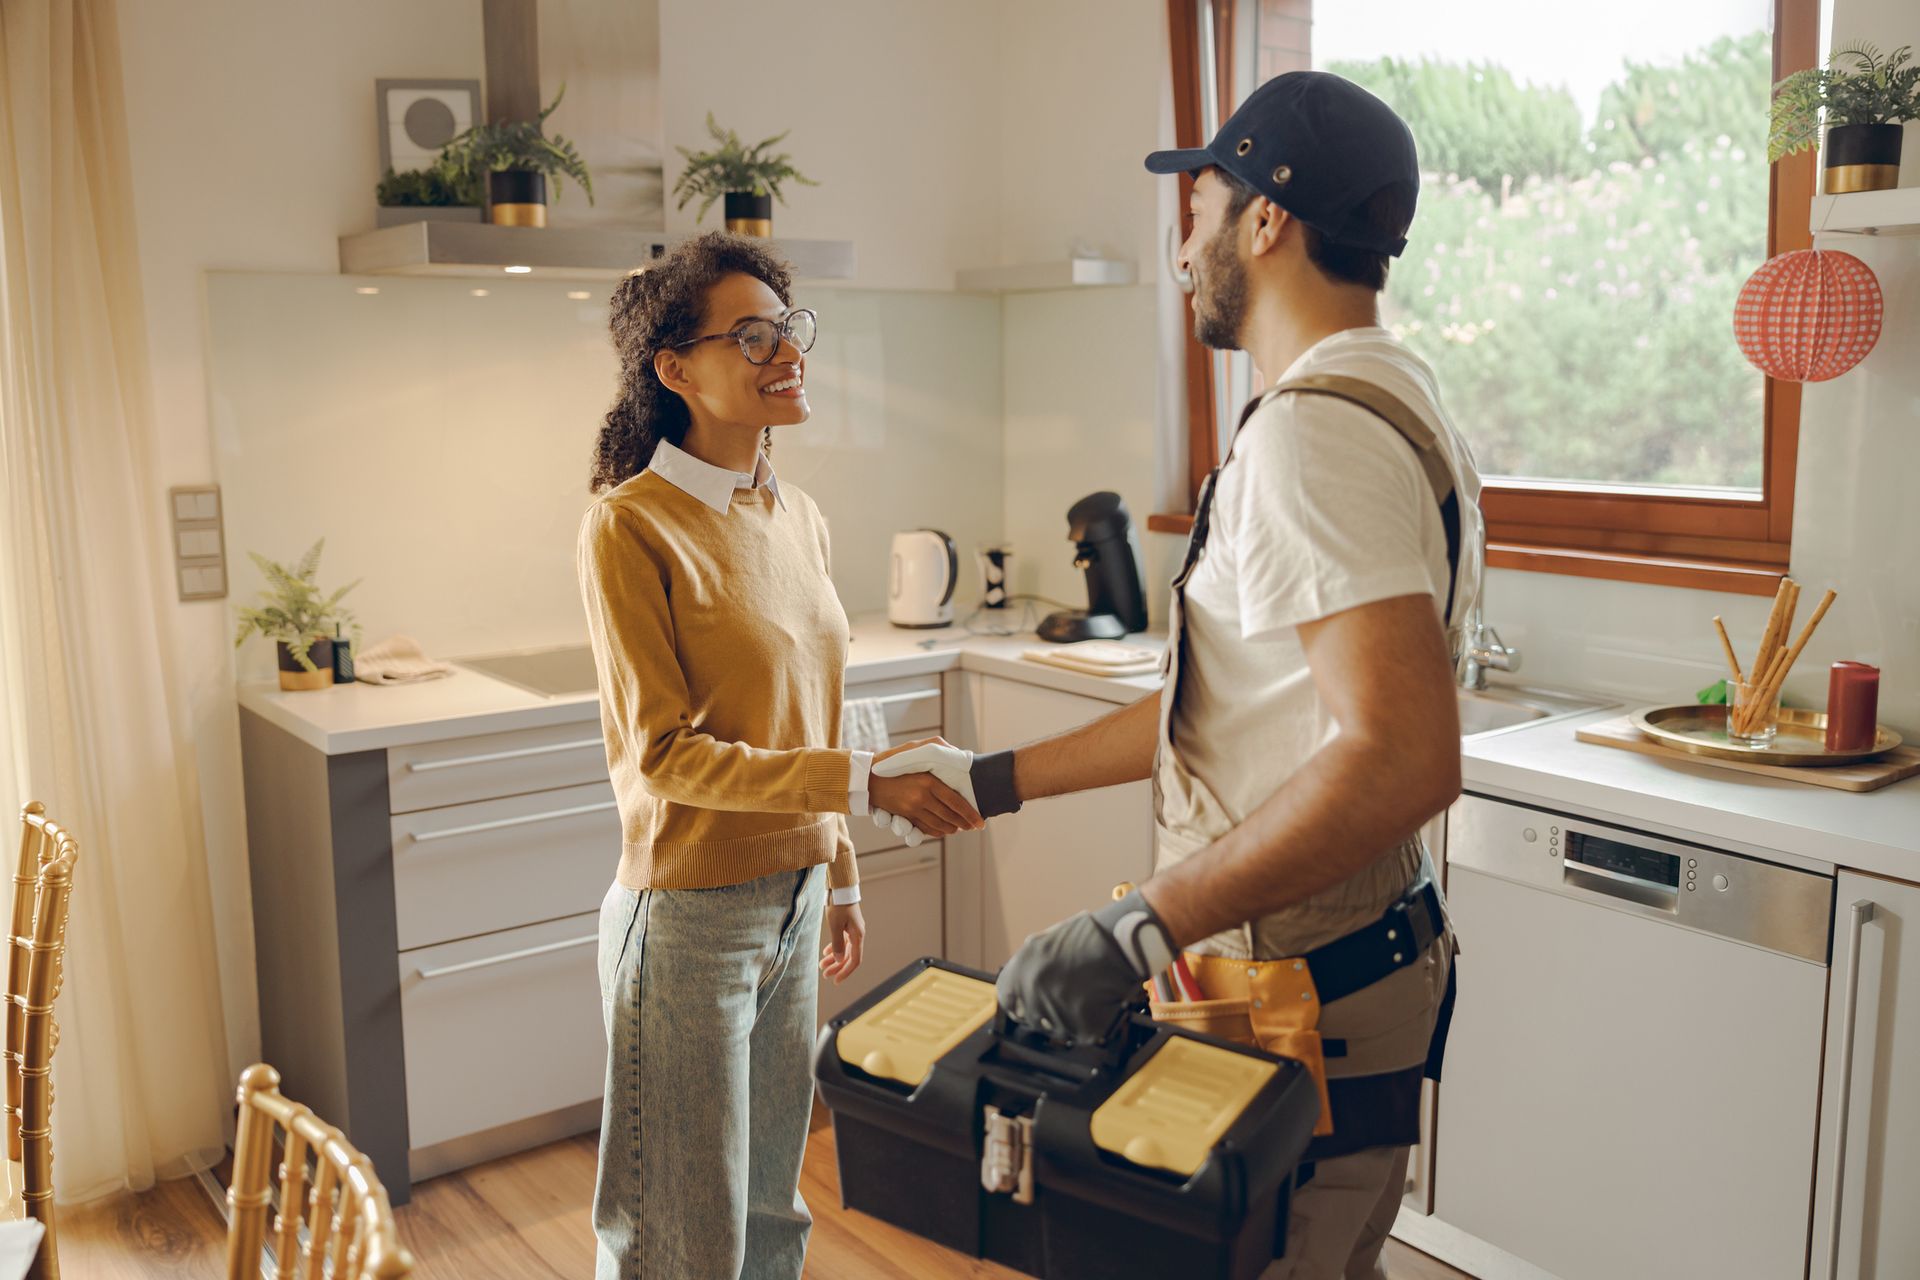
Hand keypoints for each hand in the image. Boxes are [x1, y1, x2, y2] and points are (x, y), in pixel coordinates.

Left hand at [820, 901, 865, 983]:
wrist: (841, 887)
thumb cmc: (838, 905)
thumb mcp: (835, 925)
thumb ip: (837, 944)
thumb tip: (838, 960)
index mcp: (857, 936)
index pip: (854, 960)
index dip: (845, 972)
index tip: (836, 981)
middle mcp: (857, 935)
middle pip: (849, 957)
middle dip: (837, 967)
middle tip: (825, 975)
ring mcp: (853, 930)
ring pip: (845, 949)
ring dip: (834, 958)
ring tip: (821, 966)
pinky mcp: (847, 925)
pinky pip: (842, 941)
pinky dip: (835, 948)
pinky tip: (826, 953)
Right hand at [871, 740, 979, 843]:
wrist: (868, 777)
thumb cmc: (895, 759)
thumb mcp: (915, 748)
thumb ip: (939, 748)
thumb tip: (961, 754)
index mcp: (928, 781)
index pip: (956, 802)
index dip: (971, 814)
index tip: (980, 821)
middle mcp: (921, 797)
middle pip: (950, 817)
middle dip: (965, 824)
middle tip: (974, 826)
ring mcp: (912, 809)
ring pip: (939, 826)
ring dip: (952, 829)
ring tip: (961, 828)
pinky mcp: (905, 816)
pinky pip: (926, 829)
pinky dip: (938, 831)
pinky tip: (944, 829)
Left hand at [994, 888, 1173, 1045]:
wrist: (1125, 940)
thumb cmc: (1091, 936)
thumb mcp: (1047, 942)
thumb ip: (1029, 967)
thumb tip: (1021, 986)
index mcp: (1022, 969)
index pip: (1008, 998)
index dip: (1019, 1002)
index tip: (1028, 1005)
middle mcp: (1034, 992)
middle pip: (1034, 1018)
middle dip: (1049, 1012)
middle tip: (1070, 998)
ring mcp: (1058, 1011)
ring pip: (1059, 1029)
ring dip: (1072, 1018)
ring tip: (1090, 995)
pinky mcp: (1083, 1028)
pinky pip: (1083, 1034)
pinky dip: (1093, 1024)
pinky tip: (1101, 1002)